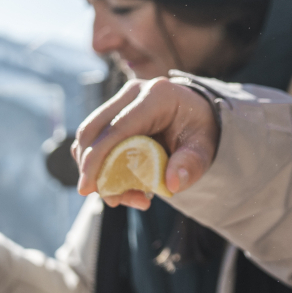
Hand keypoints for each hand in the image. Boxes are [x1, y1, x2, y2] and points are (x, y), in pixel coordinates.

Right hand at [73, 77, 218, 210]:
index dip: (97, 159)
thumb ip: (191, 165)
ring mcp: (120, 100)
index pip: (116, 128)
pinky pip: (94, 140)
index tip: (86, 188)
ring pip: (89, 136)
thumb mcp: (204, 148)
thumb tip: (171, 184)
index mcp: (156, 96)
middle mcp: (133, 92)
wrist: (199, 116)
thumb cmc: (200, 131)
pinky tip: (123, 185)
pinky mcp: (112, 112)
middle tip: (112, 200)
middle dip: (91, 168)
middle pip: (93, 129)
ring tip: (128, 195)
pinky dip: (99, 165)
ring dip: (96, 170)